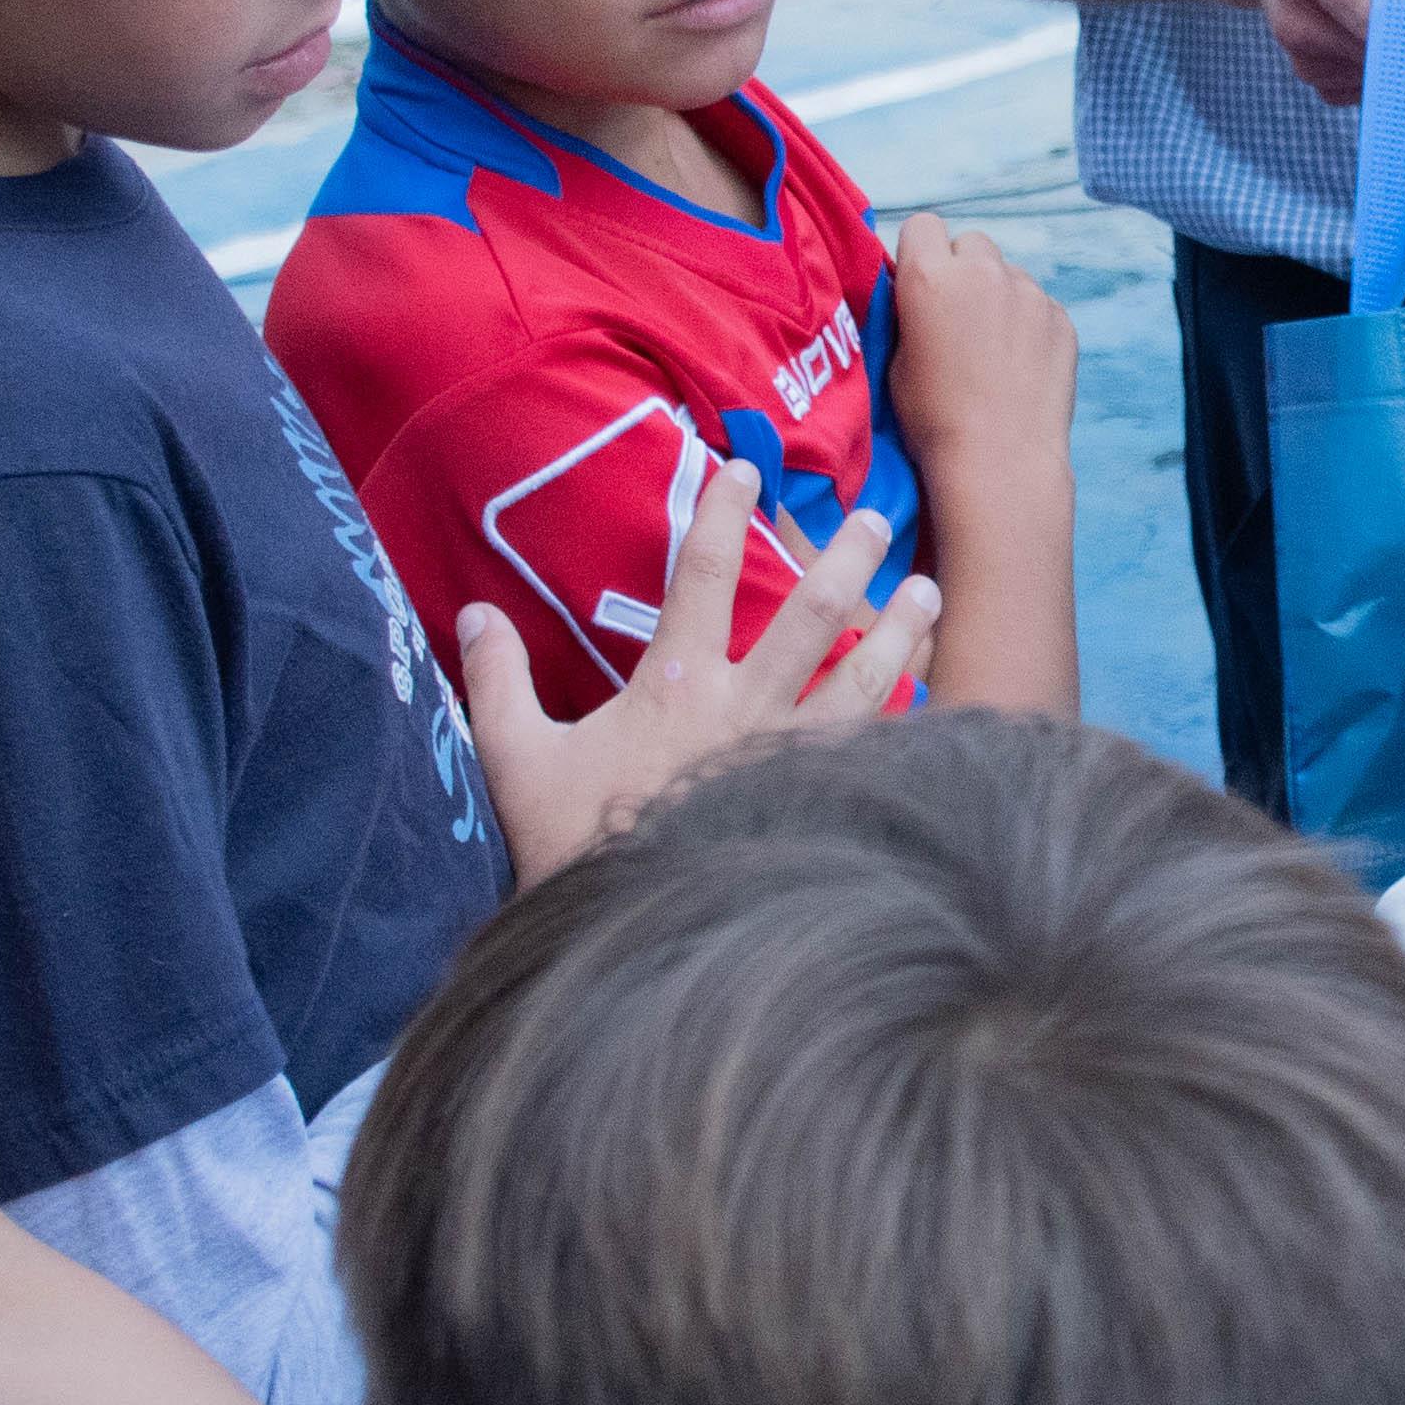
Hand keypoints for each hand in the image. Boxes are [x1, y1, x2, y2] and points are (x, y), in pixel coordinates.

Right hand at [453, 461, 932, 879]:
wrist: (634, 936)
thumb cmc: (573, 844)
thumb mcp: (516, 758)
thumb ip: (497, 680)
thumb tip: (473, 612)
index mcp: (676, 685)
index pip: (703, 573)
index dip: (723, 512)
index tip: (742, 468)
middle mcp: (746, 708)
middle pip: (812, 612)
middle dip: (848, 557)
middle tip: (875, 519)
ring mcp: (791, 758)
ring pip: (864, 679)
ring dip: (900, 631)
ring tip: (928, 594)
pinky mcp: (819, 805)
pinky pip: (878, 753)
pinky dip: (909, 723)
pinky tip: (932, 703)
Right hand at [878, 210, 1076, 477]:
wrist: (999, 460)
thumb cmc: (932, 419)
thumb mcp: (896, 361)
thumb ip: (908, 313)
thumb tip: (916, 295)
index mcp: (930, 277)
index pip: (922, 224)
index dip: (918, 252)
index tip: (920, 284)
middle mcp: (983, 272)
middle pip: (970, 243)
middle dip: (962, 270)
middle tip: (957, 317)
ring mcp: (1029, 293)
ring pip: (1008, 274)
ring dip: (997, 296)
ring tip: (993, 349)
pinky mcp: (1061, 318)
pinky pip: (1039, 305)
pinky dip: (1029, 325)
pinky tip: (1021, 366)